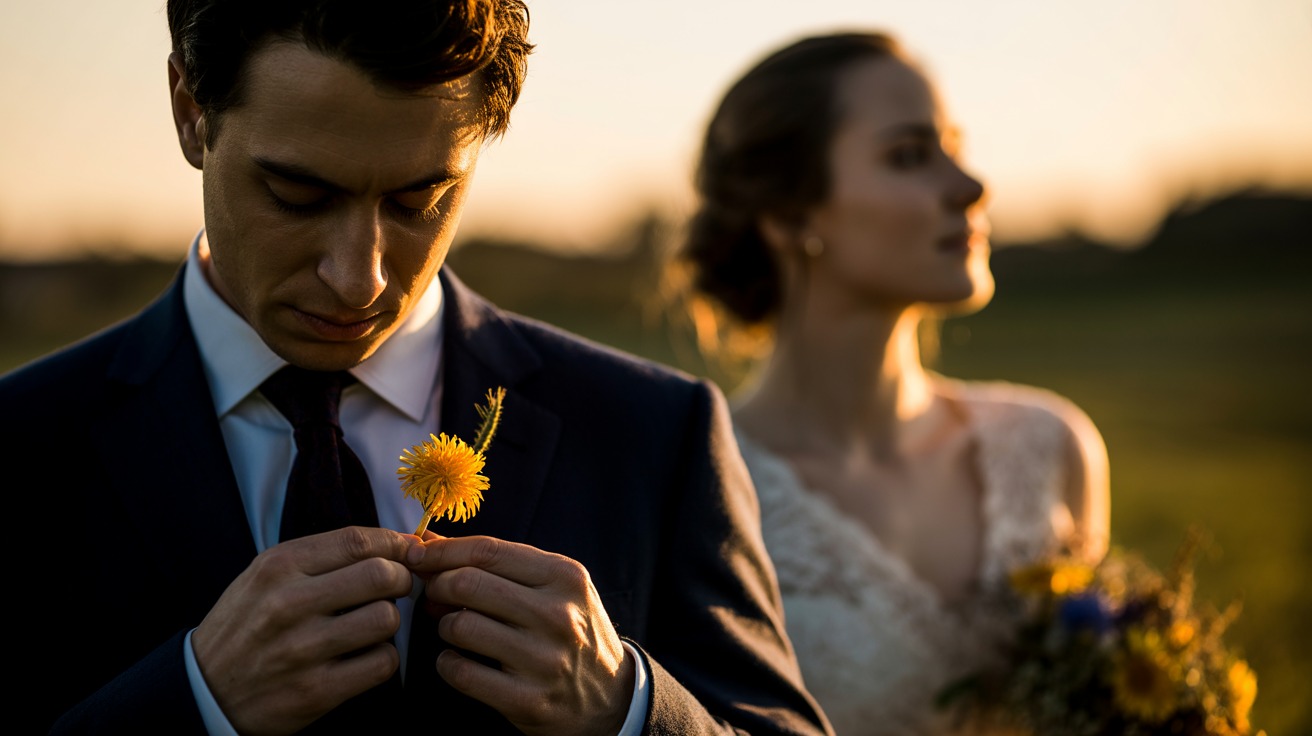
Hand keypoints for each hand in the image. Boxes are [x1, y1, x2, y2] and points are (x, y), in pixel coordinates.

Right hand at [192, 527, 417, 735]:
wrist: (205, 688)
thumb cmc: (248, 623)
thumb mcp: (268, 574)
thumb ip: (325, 556)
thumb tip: (398, 544)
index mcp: (278, 567)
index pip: (357, 541)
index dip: (395, 543)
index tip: (407, 551)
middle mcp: (288, 604)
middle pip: (381, 575)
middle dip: (402, 579)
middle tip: (396, 587)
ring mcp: (302, 650)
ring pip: (385, 619)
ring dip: (390, 621)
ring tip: (372, 624)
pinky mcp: (315, 691)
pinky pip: (381, 664)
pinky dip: (383, 658)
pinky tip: (365, 655)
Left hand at [406, 534, 634, 735]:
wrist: (611, 695)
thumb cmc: (571, 629)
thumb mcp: (553, 586)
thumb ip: (499, 563)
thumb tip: (429, 540)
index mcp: (565, 577)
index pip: (488, 551)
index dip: (442, 551)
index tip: (416, 555)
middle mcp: (558, 616)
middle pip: (468, 584)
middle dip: (437, 586)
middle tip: (435, 595)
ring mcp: (544, 660)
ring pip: (461, 627)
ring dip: (444, 626)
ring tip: (454, 629)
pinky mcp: (528, 700)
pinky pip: (462, 673)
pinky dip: (448, 664)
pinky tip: (458, 660)